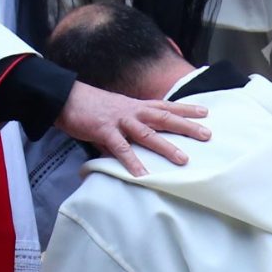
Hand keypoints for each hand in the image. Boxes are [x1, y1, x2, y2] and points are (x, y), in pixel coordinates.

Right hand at [55, 80, 209, 175]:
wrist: (65, 97)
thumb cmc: (91, 107)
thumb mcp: (115, 112)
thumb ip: (128, 128)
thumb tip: (137, 146)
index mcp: (136, 106)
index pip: (165, 106)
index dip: (185, 108)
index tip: (205, 112)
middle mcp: (132, 111)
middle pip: (165, 118)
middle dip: (186, 126)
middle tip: (207, 135)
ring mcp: (120, 120)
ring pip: (148, 133)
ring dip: (166, 146)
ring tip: (183, 159)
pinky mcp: (104, 130)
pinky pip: (120, 148)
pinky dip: (132, 162)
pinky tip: (142, 174)